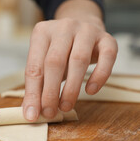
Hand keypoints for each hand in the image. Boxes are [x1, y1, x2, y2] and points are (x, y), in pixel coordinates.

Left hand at [22, 0, 117, 120]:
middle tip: (50, 112)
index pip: (34, 66)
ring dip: (72, 88)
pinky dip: (99, 76)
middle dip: (51, 91)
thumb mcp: (45, 63)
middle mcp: (63, 27)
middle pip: (54, 62)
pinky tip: (91, 90)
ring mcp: (86, 30)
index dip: (32, 93)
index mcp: (42, 32)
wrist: (84, 26)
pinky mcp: (106, 38)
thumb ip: (38, 84)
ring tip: (66, 106)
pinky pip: (107, 57)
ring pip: (79, 59)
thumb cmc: (61, 51)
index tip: (33, 114)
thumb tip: (32, 111)